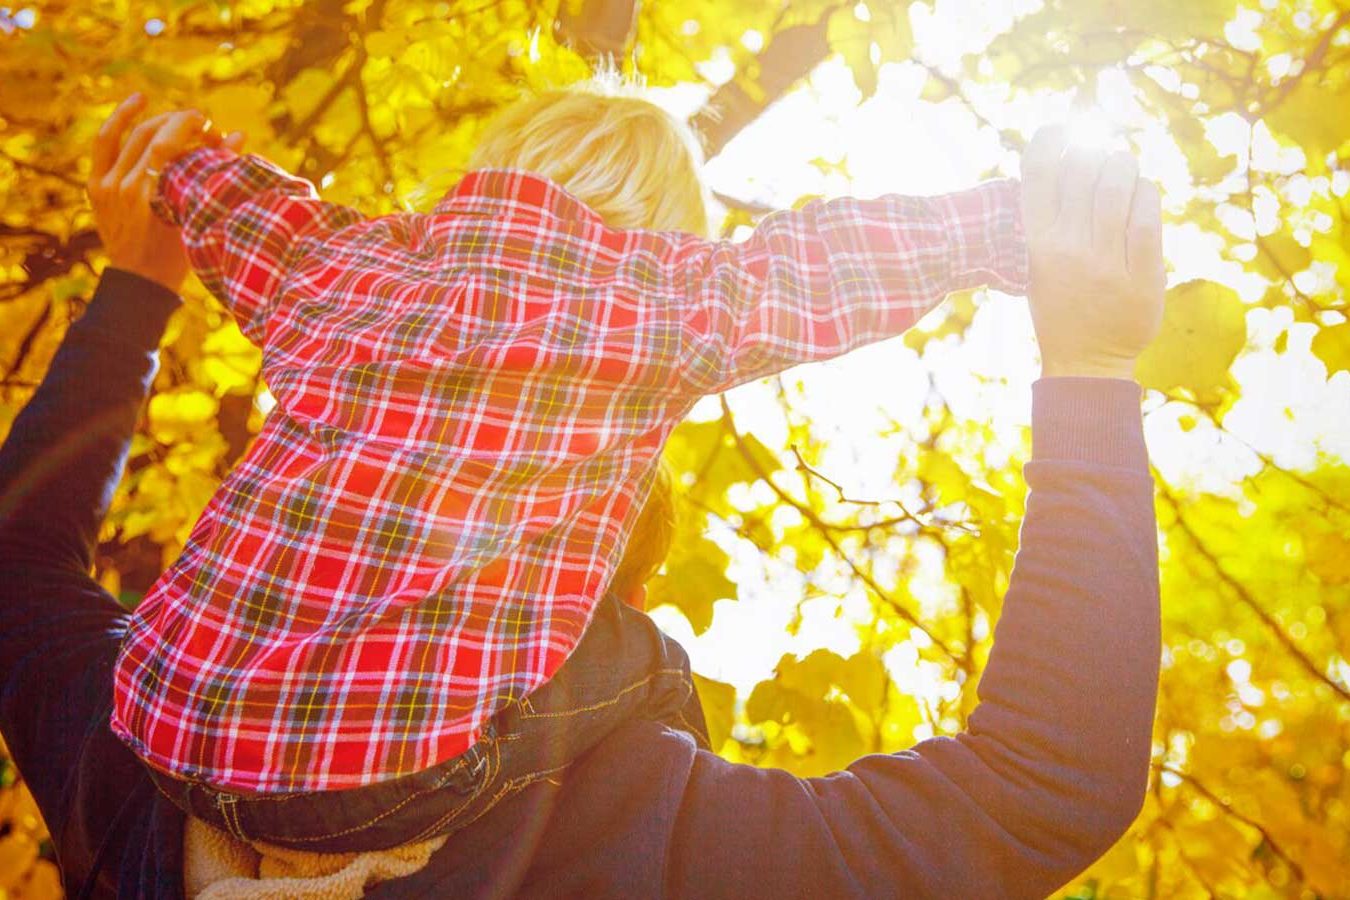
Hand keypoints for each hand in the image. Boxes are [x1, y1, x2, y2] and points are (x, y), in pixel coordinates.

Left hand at [88, 94, 243, 292]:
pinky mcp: (96, 185)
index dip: (189, 126)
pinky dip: (119, 120)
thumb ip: (216, 174)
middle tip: (203, 126)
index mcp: (148, 197)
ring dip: (156, 118)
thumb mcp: (200, 216)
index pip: (167, 144)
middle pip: (151, 136)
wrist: (140, 281)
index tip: (209, 123)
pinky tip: (138, 102)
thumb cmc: (179, 256)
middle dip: (179, 124)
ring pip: (128, 134)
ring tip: (178, 114)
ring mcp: (105, 185)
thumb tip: (238, 136)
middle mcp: (122, 186)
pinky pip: (105, 143)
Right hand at [1019, 125, 1165, 379]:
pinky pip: (1147, 216)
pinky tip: (1142, 195)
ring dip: (1124, 167)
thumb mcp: (1038, 264)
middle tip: (1103, 158)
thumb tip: (1072, 156)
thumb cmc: (1061, 304)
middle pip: (1083, 170)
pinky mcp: (1141, 275)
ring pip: (1117, 186)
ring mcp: (1105, 263)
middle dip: (1096, 153)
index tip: (1061, 128)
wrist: (1086, 362)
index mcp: (1035, 244)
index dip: (1050, 139)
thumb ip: (1049, 219)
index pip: (1037, 174)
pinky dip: (1146, 195)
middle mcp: (1067, 249)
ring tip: (1124, 170)